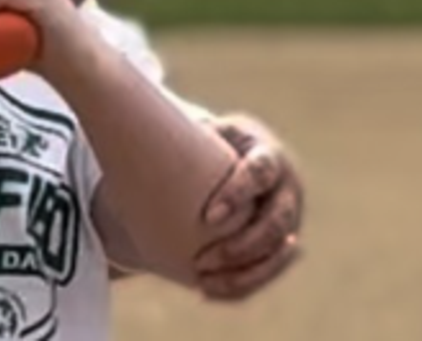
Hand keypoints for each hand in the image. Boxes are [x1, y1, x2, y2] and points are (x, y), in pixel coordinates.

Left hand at [192, 113, 303, 300]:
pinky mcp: (281, 246)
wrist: (231, 160)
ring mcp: (289, 221)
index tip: (209, 217)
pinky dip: (239, 287)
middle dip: (242, 246)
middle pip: (277, 223)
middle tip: (202, 261)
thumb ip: (181, 134)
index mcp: (268, 155)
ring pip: (278, 256)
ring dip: (242, 274)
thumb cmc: (208, 145)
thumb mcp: (200, 132)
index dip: (238, 194)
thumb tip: (132, 130)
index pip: (260, 173)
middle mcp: (287, 189)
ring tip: (202, 281)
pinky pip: (266, 273)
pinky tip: (206, 291)